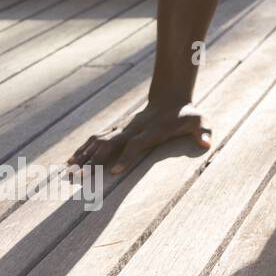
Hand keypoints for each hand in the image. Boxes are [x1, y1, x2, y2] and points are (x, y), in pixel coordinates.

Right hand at [67, 101, 208, 174]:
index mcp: (151, 131)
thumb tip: (207, 143)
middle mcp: (133, 130)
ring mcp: (123, 129)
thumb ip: (203, 131)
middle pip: (110, 145)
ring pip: (99, 141)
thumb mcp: (200, 121)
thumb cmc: (187, 114)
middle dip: (94, 160)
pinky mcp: (118, 130)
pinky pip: (97, 139)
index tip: (115, 171)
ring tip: (68, 170)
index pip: (136, 145)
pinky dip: (84, 149)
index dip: (126, 157)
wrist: (171, 99)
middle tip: (79, 176)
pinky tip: (71, 160)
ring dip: (84, 155)